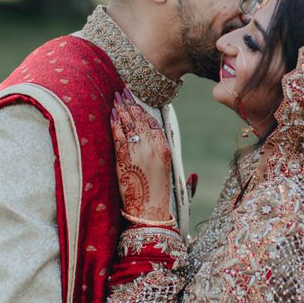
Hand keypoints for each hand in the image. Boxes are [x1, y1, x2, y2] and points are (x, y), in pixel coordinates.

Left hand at [112, 90, 171, 219]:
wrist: (149, 212)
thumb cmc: (160, 197)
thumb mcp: (172, 177)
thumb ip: (176, 168)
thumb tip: (192, 175)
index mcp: (165, 149)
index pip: (154, 123)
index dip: (144, 109)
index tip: (138, 99)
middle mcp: (152, 147)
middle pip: (140, 119)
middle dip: (131, 103)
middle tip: (124, 90)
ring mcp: (138, 151)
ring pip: (128, 123)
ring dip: (121, 108)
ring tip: (116, 96)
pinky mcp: (124, 157)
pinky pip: (118, 134)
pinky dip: (114, 122)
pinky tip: (111, 113)